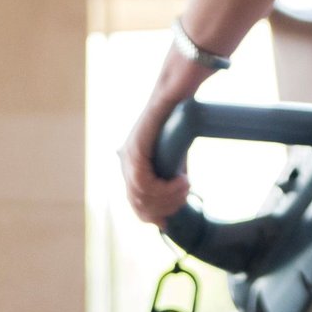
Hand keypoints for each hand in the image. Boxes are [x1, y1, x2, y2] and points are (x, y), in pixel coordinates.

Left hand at [119, 54, 210, 226]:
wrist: (179, 91)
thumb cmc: (180, 121)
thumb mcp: (173, 159)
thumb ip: (169, 181)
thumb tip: (174, 210)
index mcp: (131, 167)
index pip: (134, 204)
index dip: (153, 217)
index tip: (171, 220)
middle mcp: (125, 162)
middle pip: (137, 204)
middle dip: (164, 208)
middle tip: (186, 199)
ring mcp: (128, 154)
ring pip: (141, 195)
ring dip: (168, 198)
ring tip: (186, 188)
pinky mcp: (135, 147)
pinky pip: (143, 181)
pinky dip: (164, 188)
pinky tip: (182, 182)